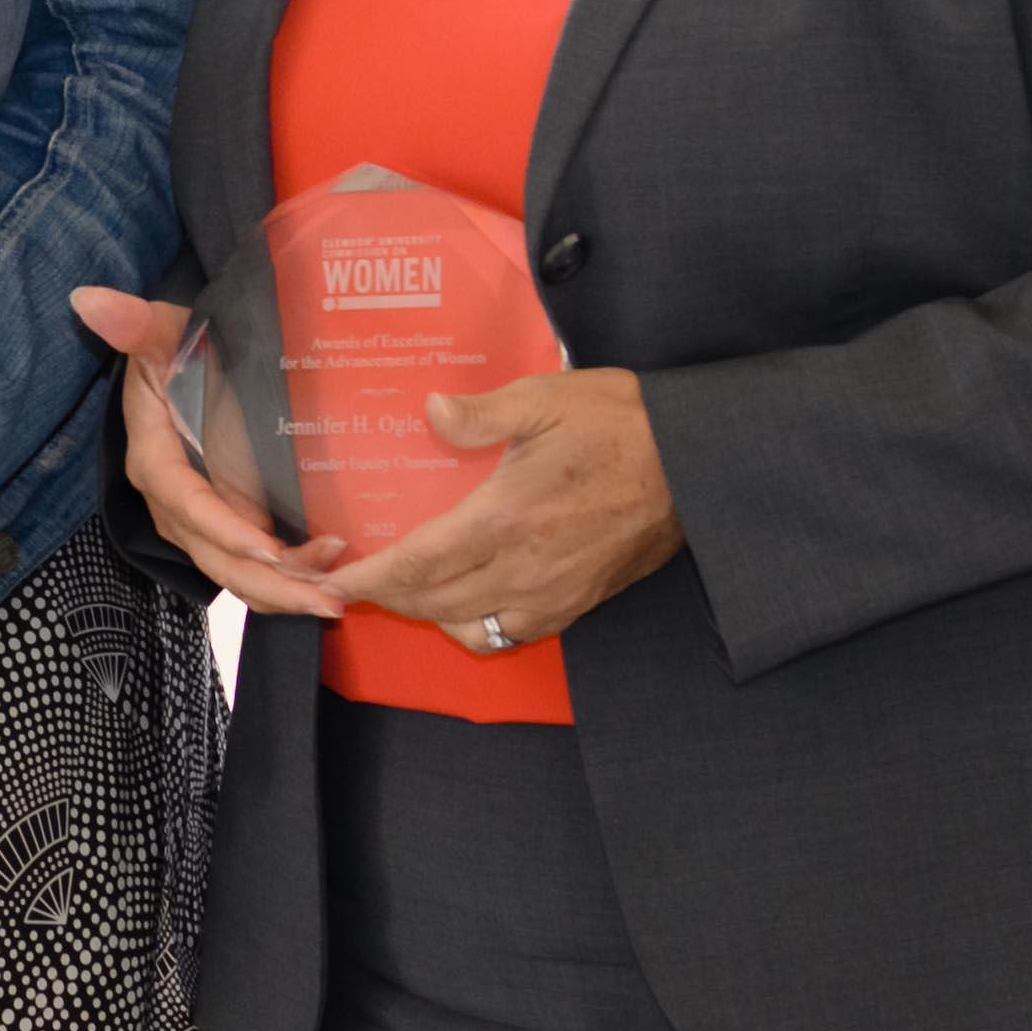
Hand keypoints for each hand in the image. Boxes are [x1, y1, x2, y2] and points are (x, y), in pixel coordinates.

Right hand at [71, 287, 372, 621]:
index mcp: (155, 460)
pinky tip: (328, 579)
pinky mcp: (224, 526)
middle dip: (270, 583)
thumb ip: (136, 325)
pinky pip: (248, 566)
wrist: (186, 365)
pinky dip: (285, 580)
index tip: (270, 548)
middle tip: (328, 597)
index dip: (224, 528)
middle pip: (215, 557)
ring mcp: (199, 520)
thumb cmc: (179, 350)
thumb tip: (88, 301)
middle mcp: (174, 503)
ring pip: (234, 572)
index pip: (186, 502)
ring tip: (336, 597)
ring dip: (284, 590)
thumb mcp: (163, 335)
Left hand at [327, 367, 675, 651]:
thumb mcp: (544, 398)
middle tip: (357, 579)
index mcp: (505, 519)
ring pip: (469, 626)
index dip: (368, 578)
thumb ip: (479, 411)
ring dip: (428, 613)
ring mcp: (552, 594)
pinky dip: (476, 624)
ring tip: (408, 585)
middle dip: (386, 597)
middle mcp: (523, 569)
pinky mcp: (578, 605)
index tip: (335, 580)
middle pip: (432, 604)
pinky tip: (468, 597)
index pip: (416, 565)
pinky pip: (511, 633)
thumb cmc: (620, 424)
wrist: (696, 464)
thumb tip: (428, 410)